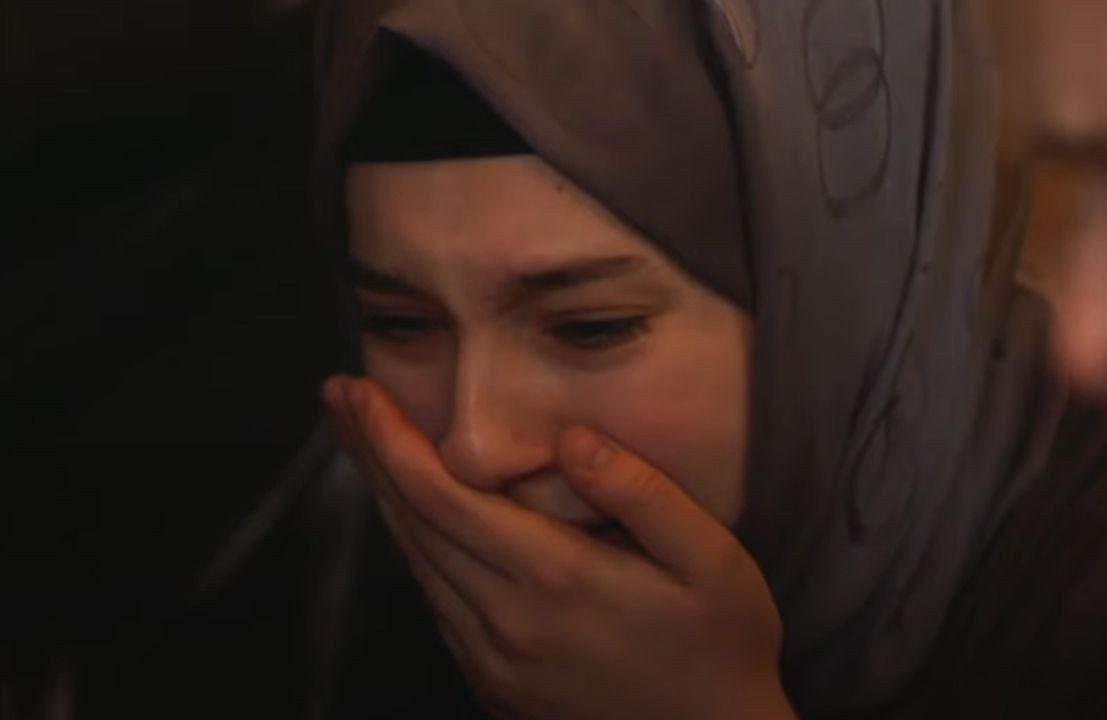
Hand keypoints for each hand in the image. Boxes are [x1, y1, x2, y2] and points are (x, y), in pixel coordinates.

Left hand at [323, 375, 793, 719]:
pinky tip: (418, 521)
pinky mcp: (496, 684)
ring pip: (418, 567)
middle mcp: (507, 621)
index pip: (441, 496)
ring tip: (368, 445)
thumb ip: (643, 493)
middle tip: (341, 398)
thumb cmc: (721, 647)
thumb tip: (574, 440)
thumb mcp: (712, 561)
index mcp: (553, 578)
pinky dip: (416, 551)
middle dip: (371, 454)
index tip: (356, 391)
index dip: (389, 440)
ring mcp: (494, 660)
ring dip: (385, 500)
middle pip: (413, 525)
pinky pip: (438, 606)